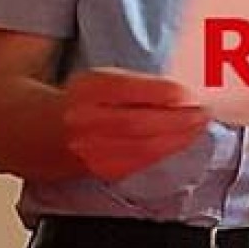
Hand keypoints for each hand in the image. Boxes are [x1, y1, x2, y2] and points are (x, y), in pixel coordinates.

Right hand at [62, 68, 208, 181]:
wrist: (45, 130)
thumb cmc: (85, 98)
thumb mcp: (106, 78)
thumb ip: (139, 84)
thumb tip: (180, 92)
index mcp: (89, 89)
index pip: (126, 90)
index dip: (160, 94)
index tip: (188, 94)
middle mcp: (86, 120)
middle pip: (136, 124)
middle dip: (176, 121)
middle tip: (203, 114)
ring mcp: (91, 150)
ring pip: (140, 148)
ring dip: (176, 139)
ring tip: (198, 127)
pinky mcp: (100, 170)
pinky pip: (138, 163)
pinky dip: (163, 152)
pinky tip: (180, 142)